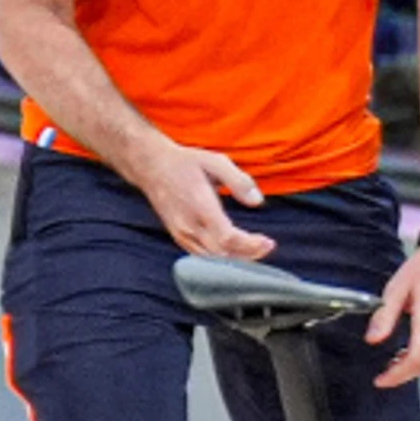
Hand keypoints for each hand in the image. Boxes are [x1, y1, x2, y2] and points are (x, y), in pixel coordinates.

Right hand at [135, 141, 274, 260]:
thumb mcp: (215, 161)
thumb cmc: (185, 163)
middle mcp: (188, 225)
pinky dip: (221, 258)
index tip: (268, 242)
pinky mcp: (178, 236)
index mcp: (200, 207)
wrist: (151, 166)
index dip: (250, 245)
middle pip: (222, 253)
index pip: (227, 238)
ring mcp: (181, 233)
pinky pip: (201, 255)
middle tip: (267, 246)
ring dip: (237, 259)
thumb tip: (257, 201)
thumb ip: (239, 181)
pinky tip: (236, 251)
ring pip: (212, 259)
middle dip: (249, 254)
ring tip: (256, 249)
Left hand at [367, 243, 419, 386]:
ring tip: (400, 359)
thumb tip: (373, 339)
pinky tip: (419, 348)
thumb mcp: (397, 289)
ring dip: (419, 364)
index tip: (382, 380)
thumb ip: (385, 316)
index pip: (415, 359)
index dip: (397, 374)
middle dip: (407, 371)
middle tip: (389, 371)